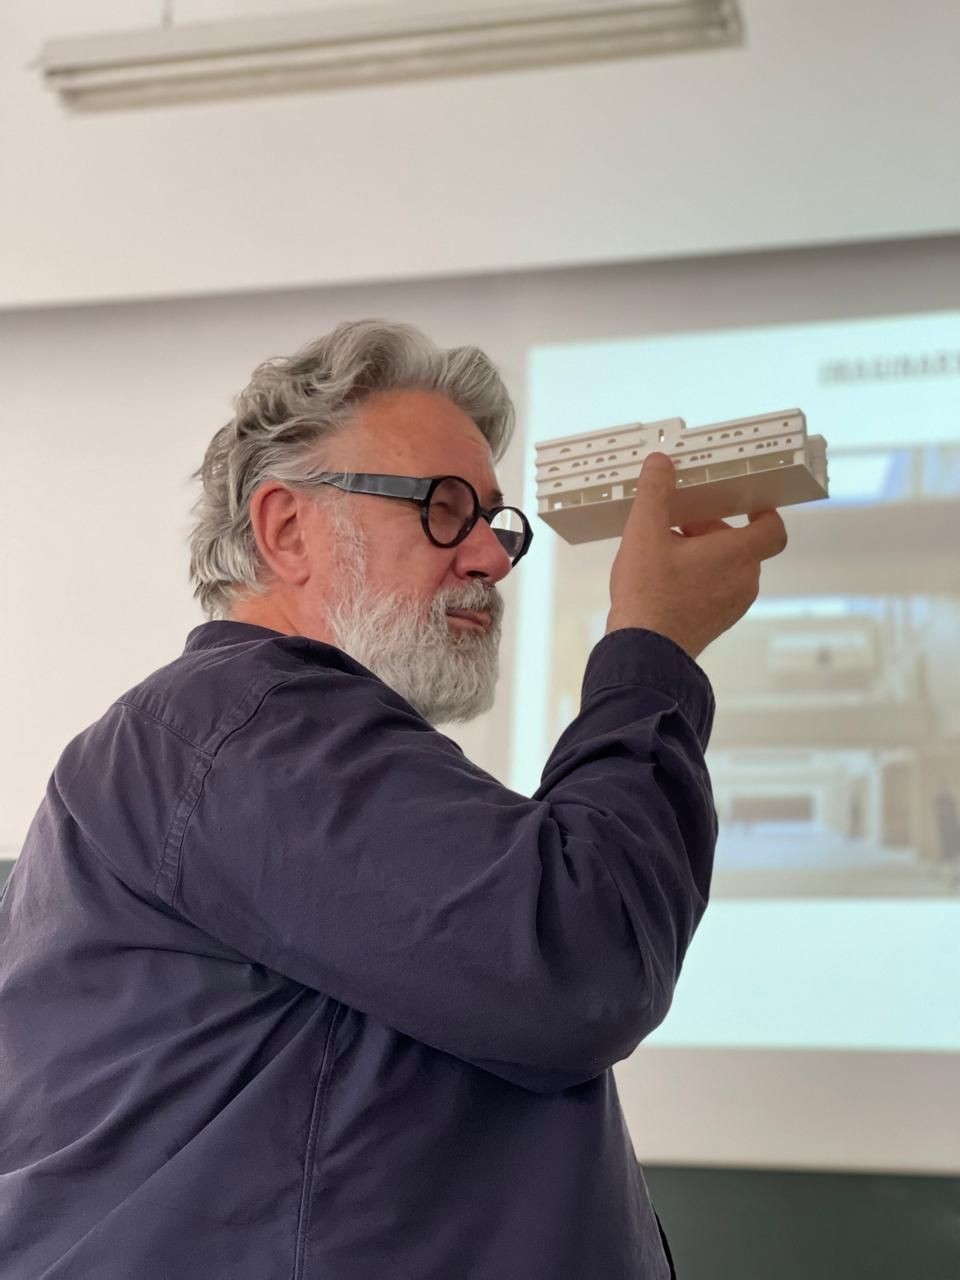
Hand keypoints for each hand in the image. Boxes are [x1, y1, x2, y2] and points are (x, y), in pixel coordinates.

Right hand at [606, 452, 788, 660]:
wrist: (643, 652)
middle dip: (709, 530)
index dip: (763, 513)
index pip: (773, 529)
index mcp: (737, 555)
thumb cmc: (649, 595)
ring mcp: (732, 606)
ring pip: (726, 568)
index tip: (744, 504)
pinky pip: (716, 590)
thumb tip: (661, 464)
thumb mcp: (645, 533)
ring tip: (663, 555)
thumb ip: (655, 493)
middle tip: (675, 527)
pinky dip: (697, 579)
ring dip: (701, 555)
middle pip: (739, 544)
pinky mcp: (716, 623)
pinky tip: (663, 580)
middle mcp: (744, 581)